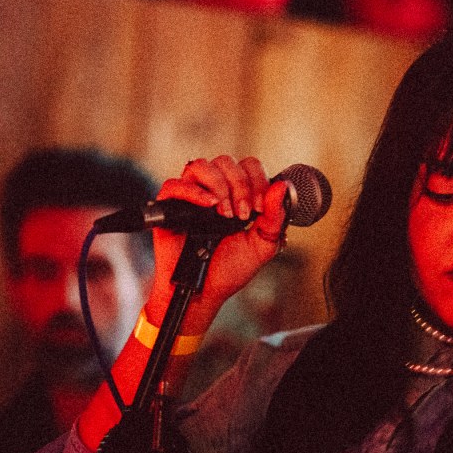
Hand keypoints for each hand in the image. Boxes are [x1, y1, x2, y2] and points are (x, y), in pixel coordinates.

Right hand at [145, 155, 287, 324]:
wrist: (204, 291)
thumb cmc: (230, 269)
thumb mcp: (262, 245)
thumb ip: (275, 218)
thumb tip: (283, 187)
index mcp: (237, 195)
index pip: (249, 166)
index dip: (258, 180)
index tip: (260, 208)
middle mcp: (214, 191)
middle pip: (227, 161)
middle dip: (240, 186)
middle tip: (243, 215)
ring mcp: (190, 196)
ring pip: (201, 165)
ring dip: (219, 186)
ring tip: (224, 214)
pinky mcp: (169, 206)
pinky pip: (175, 184)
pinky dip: (193, 192)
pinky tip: (207, 206)